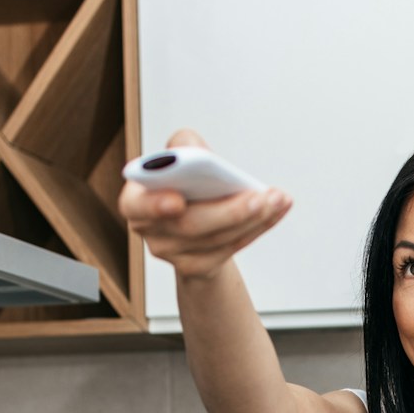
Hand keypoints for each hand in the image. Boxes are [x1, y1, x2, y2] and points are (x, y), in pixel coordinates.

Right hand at [119, 129, 291, 280]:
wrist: (194, 221)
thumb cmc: (185, 183)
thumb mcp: (181, 156)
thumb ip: (184, 146)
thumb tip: (196, 151)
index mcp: (137, 199)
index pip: (137, 205)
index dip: (155, 205)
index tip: (177, 201)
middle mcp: (150, 230)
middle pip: (189, 225)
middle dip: (229, 211)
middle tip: (259, 197)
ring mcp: (172, 253)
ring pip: (216, 239)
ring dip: (253, 218)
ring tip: (276, 199)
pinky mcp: (197, 267)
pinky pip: (230, 248)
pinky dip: (258, 228)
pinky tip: (276, 210)